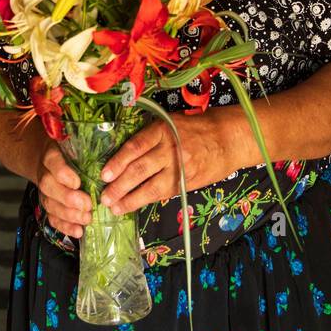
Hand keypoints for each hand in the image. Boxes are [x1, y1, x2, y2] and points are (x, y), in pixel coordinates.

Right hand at [36, 140, 91, 238]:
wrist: (51, 161)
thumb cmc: (71, 152)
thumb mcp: (77, 144)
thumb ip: (90, 147)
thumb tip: (115, 152)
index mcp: (52, 154)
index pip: (53, 162)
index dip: (63, 174)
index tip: (77, 182)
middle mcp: (45, 173)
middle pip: (49, 186)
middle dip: (68, 198)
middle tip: (87, 205)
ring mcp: (45, 191)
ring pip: (50, 204)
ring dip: (68, 215)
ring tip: (86, 219)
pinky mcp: (48, 205)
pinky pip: (52, 218)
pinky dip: (65, 226)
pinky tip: (78, 232)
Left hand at [99, 113, 230, 215]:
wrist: (227, 139)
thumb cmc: (194, 129)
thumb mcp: (170, 123)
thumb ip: (149, 138)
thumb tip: (122, 157)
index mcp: (162, 130)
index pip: (135, 146)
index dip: (118, 162)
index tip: (104, 174)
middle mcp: (170, 149)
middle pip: (140, 169)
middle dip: (120, 186)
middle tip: (105, 197)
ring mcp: (180, 168)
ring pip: (151, 187)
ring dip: (131, 199)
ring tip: (116, 207)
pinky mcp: (188, 183)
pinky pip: (164, 193)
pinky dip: (148, 200)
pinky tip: (135, 204)